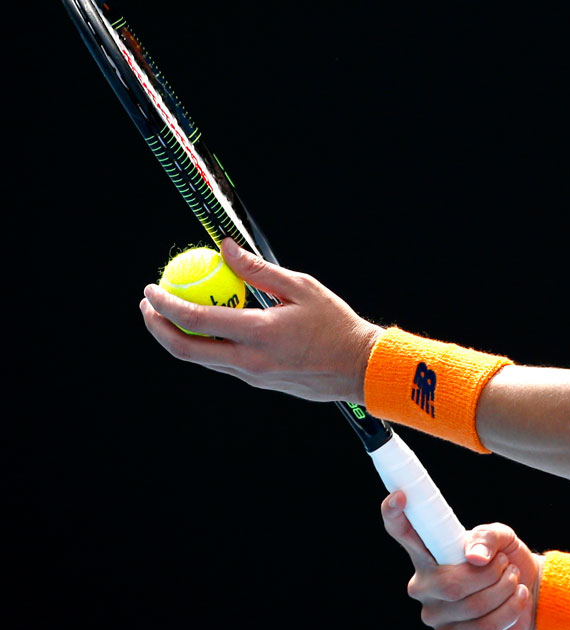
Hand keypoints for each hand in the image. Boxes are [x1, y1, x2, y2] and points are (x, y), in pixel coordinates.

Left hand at [140, 238, 383, 403]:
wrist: (359, 367)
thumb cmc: (336, 324)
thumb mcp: (302, 288)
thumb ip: (258, 270)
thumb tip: (225, 248)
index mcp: (260, 333)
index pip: (197, 320)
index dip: (167, 304)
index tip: (152, 288)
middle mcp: (250, 360)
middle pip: (186, 349)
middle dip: (158, 327)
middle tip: (149, 306)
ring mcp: (252, 375)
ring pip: (201, 359)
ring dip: (177, 337)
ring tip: (169, 314)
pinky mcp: (258, 381)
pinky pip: (221, 363)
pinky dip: (204, 345)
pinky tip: (206, 328)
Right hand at [381, 492, 540, 629]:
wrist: (528, 591)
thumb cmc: (505, 559)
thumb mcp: (502, 537)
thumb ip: (487, 538)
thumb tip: (475, 557)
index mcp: (428, 554)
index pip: (404, 533)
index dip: (396, 516)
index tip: (399, 495)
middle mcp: (423, 587)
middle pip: (452, 586)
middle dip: (491, 575)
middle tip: (506, 565)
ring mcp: (436, 617)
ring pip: (472, 609)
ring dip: (504, 591)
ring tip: (513, 581)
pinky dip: (510, 612)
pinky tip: (515, 601)